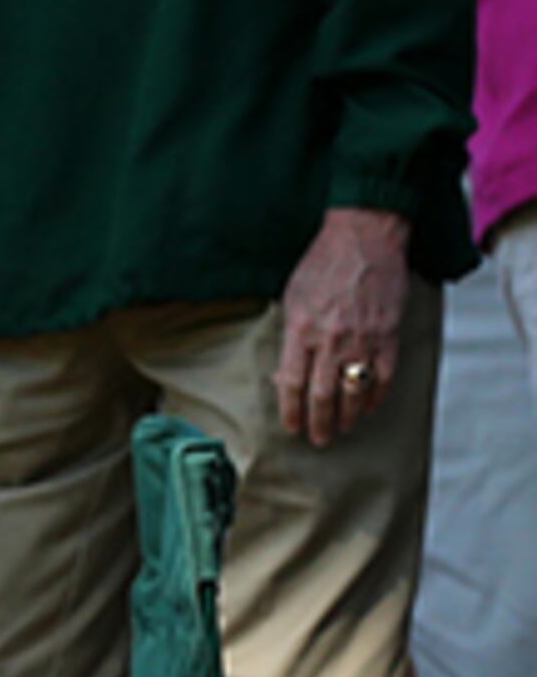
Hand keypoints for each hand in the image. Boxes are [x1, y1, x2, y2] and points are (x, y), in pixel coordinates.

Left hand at [276, 207, 412, 447]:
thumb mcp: (292, 297)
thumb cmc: (323, 263)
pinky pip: (382, 376)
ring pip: (353, 391)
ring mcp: (362, 340)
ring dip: (346, 416)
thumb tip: (286, 369)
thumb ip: (290, 334)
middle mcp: (330, 340)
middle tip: (317, 439)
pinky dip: (375, 396)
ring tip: (341, 429)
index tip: (291, 427)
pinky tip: (368, 408)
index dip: (291, 411)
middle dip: (318, 423)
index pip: (292, 384)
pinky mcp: (388, 335)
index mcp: (300, 330)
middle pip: (322, 395)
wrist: (365, 237)